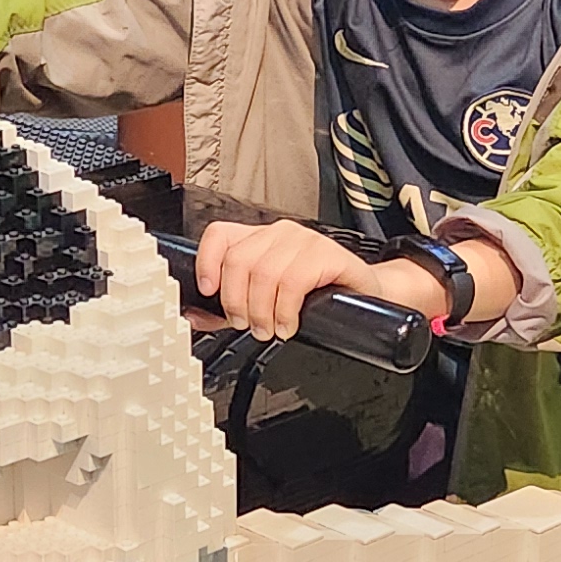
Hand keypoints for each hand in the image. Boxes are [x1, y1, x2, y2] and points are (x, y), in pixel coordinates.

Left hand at [192, 219, 448, 342]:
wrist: (365, 296)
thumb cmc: (316, 298)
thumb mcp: (265, 302)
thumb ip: (227, 309)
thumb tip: (195, 316)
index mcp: (259, 239)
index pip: (220, 235)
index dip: (208, 263)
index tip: (210, 293)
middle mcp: (279, 233)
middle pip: (239, 261)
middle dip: (238, 302)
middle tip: (249, 325)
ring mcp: (304, 240)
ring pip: (264, 273)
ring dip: (263, 312)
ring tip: (271, 328)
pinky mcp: (327, 253)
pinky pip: (293, 281)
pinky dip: (286, 310)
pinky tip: (289, 324)